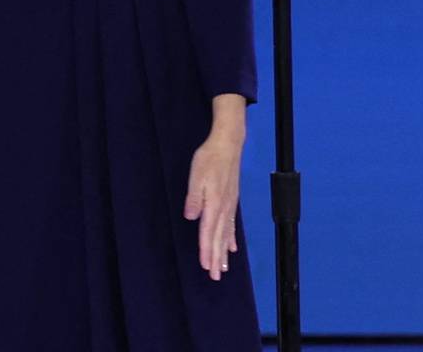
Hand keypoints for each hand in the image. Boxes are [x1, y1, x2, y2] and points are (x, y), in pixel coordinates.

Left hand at [183, 133, 242, 278]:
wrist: (227, 146)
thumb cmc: (208, 160)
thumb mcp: (196, 176)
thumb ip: (194, 198)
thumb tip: (191, 217)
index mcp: (214, 204)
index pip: (209, 232)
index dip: (207, 250)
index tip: (206, 266)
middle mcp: (224, 208)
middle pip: (219, 238)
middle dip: (217, 258)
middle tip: (215, 276)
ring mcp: (229, 206)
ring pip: (226, 234)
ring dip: (224, 252)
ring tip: (223, 268)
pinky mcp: (231, 202)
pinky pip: (231, 225)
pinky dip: (231, 238)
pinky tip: (232, 248)